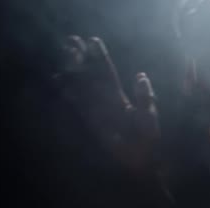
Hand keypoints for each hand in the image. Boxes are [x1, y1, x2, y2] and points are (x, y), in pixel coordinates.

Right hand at [58, 35, 159, 175]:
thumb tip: (140, 75)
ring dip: (73, 74)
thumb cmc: (148, 141)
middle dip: (83, 60)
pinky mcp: (92, 125)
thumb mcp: (149, 118)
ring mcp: (97, 113)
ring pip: (83, 89)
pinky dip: (70, 95)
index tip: (92, 40)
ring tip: (63, 58)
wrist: (141, 164)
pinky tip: (60, 83)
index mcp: (121, 98)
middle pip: (92, 77)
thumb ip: (144, 98)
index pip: (108, 74)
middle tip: (71, 40)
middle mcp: (107, 102)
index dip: (101, 58)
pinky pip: (80, 107)